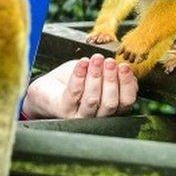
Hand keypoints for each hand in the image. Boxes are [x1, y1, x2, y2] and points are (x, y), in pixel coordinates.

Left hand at [21, 54, 137, 118]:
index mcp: (110, 109)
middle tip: (110, 62)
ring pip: (92, 99)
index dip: (128, 84)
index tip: (125, 66)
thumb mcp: (98, 75)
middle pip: (110, 103)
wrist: (47, 88)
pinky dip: (79, 75)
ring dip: (96, 77)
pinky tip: (83, 63)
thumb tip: (128, 72)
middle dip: (111, 79)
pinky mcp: (63, 110)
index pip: (126, 102)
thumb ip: (113, 75)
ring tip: (97, 59)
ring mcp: (79, 116)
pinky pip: (74, 93)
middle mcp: (96, 117)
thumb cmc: (74, 81)